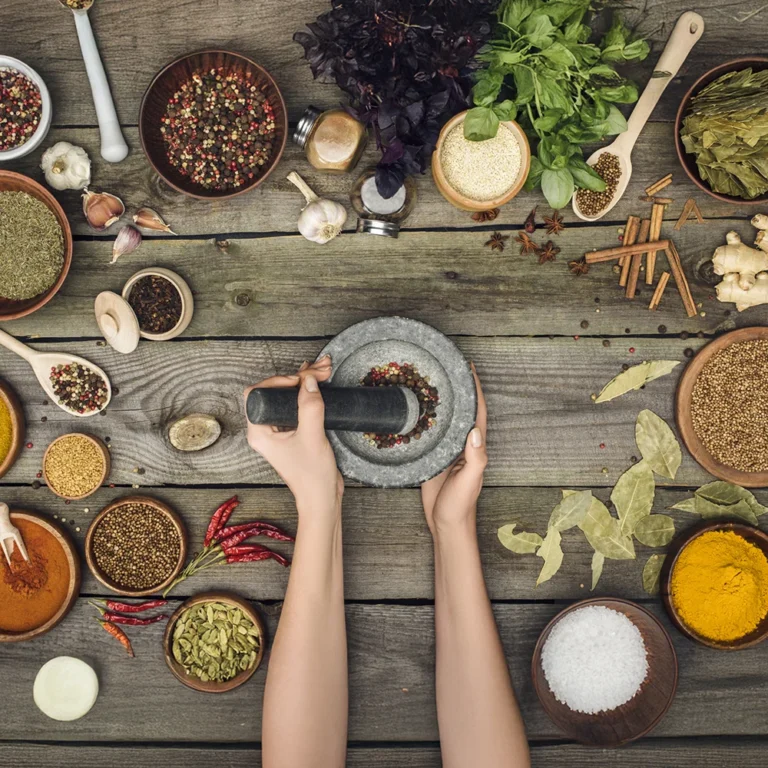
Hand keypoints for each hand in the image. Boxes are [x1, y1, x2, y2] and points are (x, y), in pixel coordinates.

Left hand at [245, 356, 342, 517]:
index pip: (258, 393)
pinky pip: (296, 405)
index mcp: (259, 432)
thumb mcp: (312, 437)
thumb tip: (309, 380)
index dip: (278, 380)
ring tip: (324, 371)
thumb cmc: (311, 476)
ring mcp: (279, 431)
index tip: (300, 380)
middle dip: (298, 377)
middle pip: (274, 391)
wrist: (322, 498)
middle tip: (320, 371)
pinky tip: (319, 382)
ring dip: (305, 382)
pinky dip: (308, 392)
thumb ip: (309, 407)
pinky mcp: (292, 432)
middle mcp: (265, 430)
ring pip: (286, 396)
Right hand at [421, 364, 486, 535]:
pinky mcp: (433, 456)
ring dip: (441, 401)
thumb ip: (475, 457)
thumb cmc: (460, 504)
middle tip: (444, 365)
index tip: (467, 366)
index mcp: (475, 445)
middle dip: (457, 388)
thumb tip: (475, 430)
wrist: (445, 523)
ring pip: (445, 419)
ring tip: (428, 380)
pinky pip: (430, 433)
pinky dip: (425, 419)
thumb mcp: (469, 481)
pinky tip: (413, 409)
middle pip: (461, 409)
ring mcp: (448, 449)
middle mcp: (462, 443)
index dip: (475, 388)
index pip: (477, 410)